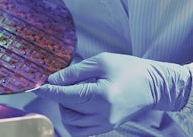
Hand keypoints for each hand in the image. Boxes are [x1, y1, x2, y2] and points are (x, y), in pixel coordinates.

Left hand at [33, 52, 190, 135]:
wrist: (155, 85)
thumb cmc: (130, 69)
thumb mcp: (101, 62)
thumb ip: (74, 72)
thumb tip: (53, 80)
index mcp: (102, 95)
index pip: (66, 96)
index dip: (49, 91)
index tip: (37, 87)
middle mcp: (103, 114)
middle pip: (67, 110)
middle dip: (60, 97)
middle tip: (66, 83)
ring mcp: (106, 124)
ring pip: (72, 124)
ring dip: (66, 109)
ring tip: (76, 94)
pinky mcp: (107, 127)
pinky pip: (82, 130)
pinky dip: (75, 120)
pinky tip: (80, 106)